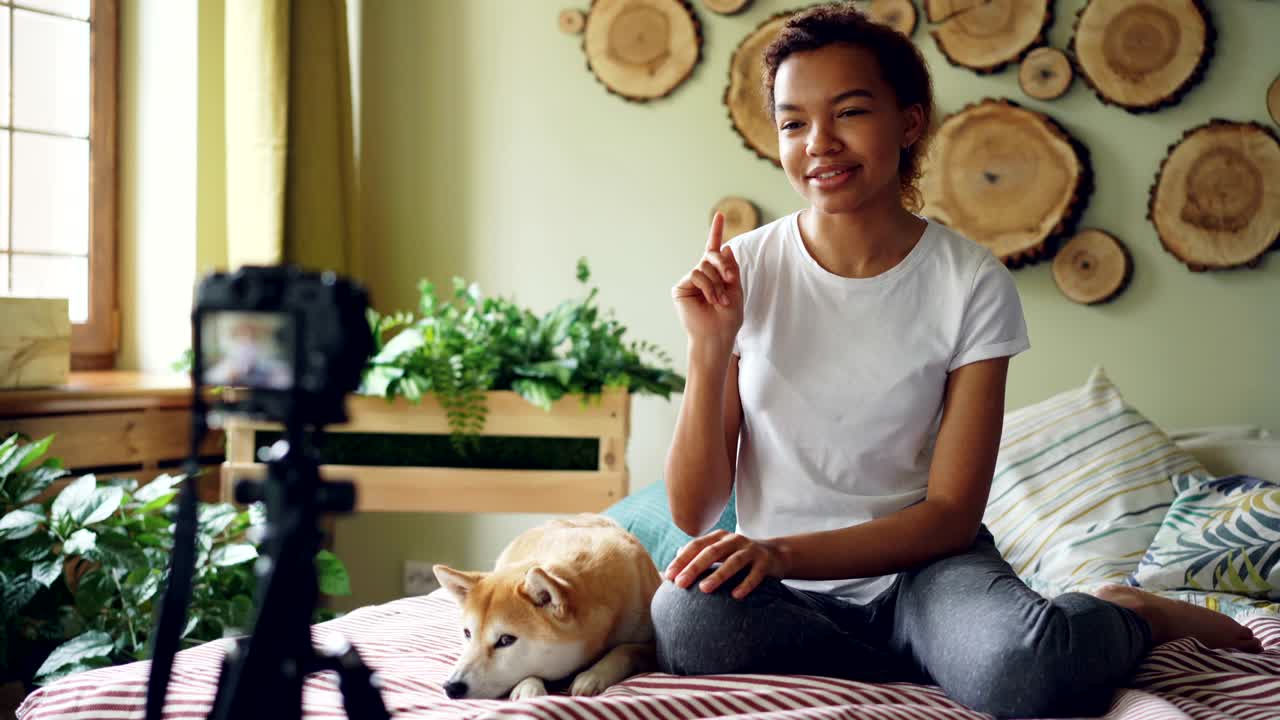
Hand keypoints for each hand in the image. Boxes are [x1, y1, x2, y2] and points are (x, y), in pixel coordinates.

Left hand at [664, 530, 786, 599]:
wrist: (774, 555)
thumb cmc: (738, 556)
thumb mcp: (718, 552)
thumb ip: (696, 556)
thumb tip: (671, 567)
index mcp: (719, 537)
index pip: (696, 546)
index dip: (682, 560)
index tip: (669, 576)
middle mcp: (734, 540)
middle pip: (711, 552)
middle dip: (694, 567)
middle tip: (680, 583)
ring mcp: (751, 550)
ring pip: (733, 562)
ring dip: (718, 575)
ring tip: (704, 589)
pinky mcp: (765, 563)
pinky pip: (755, 574)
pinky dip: (745, 584)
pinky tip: (736, 596)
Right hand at [672, 212, 743, 353]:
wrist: (716, 335)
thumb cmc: (728, 318)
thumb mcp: (736, 290)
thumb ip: (731, 269)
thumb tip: (725, 248)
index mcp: (716, 275)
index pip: (715, 251)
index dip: (716, 232)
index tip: (720, 215)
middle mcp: (702, 276)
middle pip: (711, 255)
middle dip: (722, 264)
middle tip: (730, 278)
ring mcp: (690, 281)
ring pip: (704, 266)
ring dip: (716, 282)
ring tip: (720, 300)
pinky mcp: (681, 287)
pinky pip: (696, 274)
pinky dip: (707, 286)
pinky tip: (711, 299)